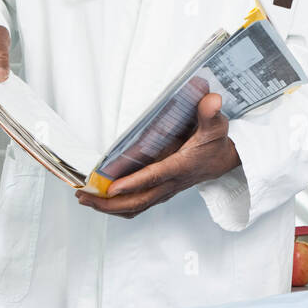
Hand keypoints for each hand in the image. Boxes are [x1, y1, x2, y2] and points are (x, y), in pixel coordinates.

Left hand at [76, 92, 238, 219]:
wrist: (223, 161)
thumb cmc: (215, 143)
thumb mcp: (216, 126)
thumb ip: (210, 113)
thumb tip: (211, 98)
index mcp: (181, 167)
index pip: (155, 177)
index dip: (133, 183)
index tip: (112, 188)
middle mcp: (170, 183)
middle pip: (139, 200)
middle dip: (110, 202)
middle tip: (84, 195)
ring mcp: (164, 191)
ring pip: (135, 207)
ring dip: (109, 207)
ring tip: (85, 199)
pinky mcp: (160, 193)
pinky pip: (137, 206)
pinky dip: (118, 208)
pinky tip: (101, 203)